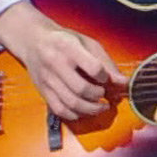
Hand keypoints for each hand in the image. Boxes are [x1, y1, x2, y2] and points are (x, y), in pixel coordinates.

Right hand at [0, 0, 125, 119]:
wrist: (32, 41)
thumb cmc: (64, 41)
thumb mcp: (87, 43)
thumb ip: (105, 63)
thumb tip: (123, 82)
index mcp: (68, 47)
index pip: (93, 68)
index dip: (104, 77)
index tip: (105, 78)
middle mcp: (56, 64)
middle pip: (82, 89)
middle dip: (98, 95)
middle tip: (104, 94)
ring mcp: (47, 80)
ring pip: (71, 103)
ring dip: (91, 109)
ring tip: (100, 106)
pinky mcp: (43, 91)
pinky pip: (60, 110)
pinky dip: (76, 115)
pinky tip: (84, 110)